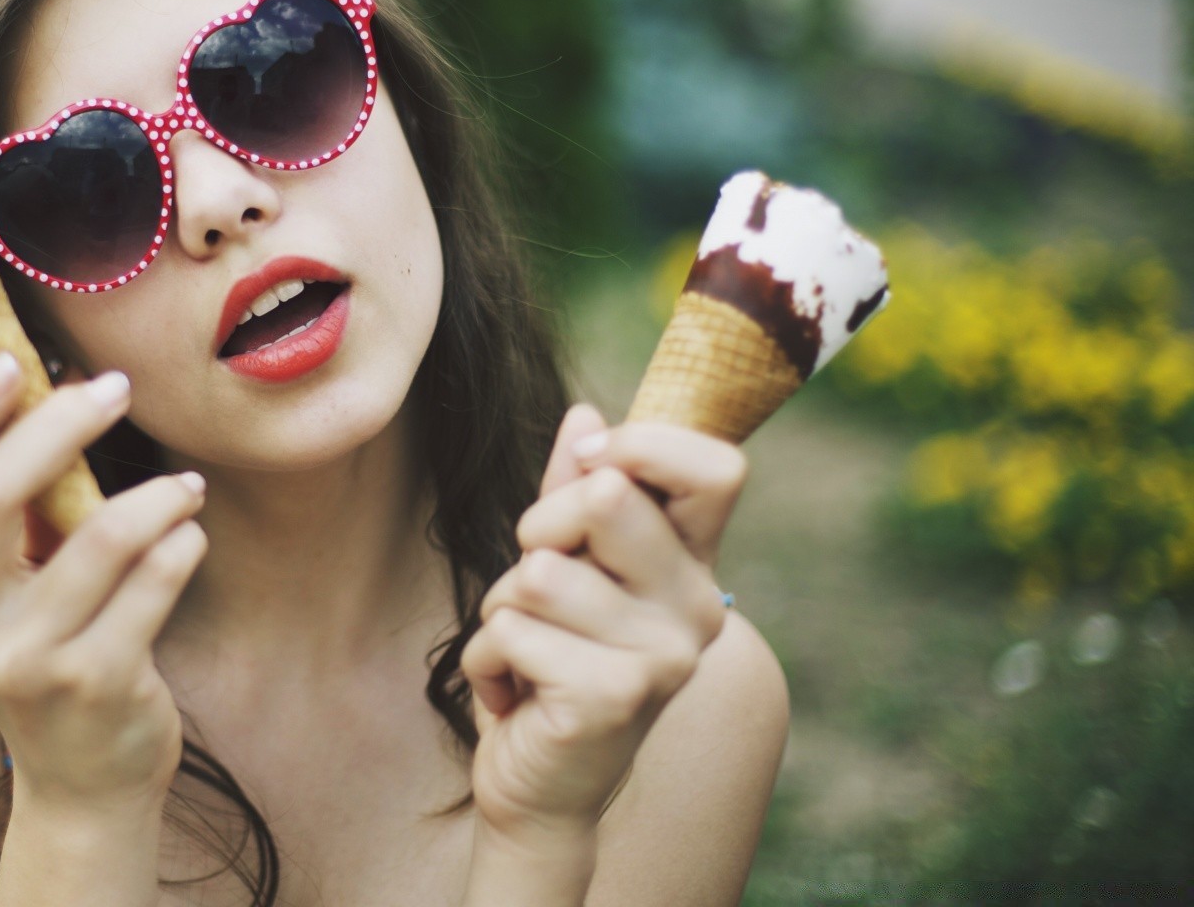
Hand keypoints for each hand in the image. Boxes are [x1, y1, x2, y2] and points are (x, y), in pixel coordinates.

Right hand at [0, 353, 207, 812]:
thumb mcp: (6, 587)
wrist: (84, 782)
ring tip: (186, 486)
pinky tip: (189, 536)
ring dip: (156, 495)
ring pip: (98, 537)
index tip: (8, 363)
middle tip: (116, 388)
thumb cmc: (52, 651)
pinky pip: (154, 583)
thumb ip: (11, 505)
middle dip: (58, 425)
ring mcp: (26, 660)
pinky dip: (182, 542)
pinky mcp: (96, 686)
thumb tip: (48, 379)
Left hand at [460, 404, 728, 841]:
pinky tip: (515, 695)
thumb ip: (574, 491)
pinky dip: (486, 660)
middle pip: (605, 498)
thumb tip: (584, 415)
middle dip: (537, 531)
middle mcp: (697, 607)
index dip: (644, 445)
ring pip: (538, 573)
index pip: (717, 469)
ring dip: (501, 609)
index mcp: (693, 565)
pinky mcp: (613, 698)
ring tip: (526, 651)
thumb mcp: (561, 566)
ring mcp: (663, 656)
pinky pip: (511, 630)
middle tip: (536, 587)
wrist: (541, 788)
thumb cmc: (549, 663)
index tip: (589, 466)